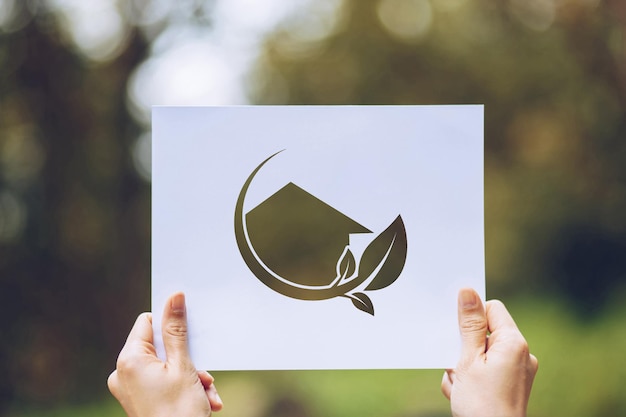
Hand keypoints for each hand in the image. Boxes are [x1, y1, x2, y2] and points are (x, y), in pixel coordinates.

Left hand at [108, 292, 222, 416]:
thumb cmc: (179, 413)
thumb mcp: (183, 365)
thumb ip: (177, 330)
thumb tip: (174, 297)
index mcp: (129, 360)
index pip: (148, 322)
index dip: (172, 325)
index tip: (192, 333)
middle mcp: (124, 373)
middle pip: (161, 346)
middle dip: (188, 358)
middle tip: (204, 375)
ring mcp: (131, 389)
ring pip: (167, 366)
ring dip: (191, 376)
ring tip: (206, 394)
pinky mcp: (140, 400)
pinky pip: (164, 382)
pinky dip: (184, 388)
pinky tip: (203, 401)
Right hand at [441, 288, 537, 416]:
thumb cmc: (481, 406)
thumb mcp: (468, 359)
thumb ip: (469, 324)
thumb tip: (468, 291)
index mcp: (514, 343)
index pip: (491, 309)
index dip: (470, 316)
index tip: (454, 331)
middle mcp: (521, 355)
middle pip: (483, 333)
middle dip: (463, 348)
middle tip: (457, 368)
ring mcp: (517, 372)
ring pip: (480, 355)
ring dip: (463, 368)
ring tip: (460, 388)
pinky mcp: (510, 386)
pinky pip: (485, 372)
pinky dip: (471, 380)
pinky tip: (464, 395)